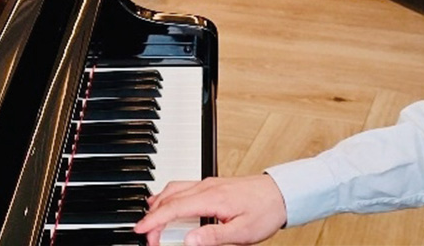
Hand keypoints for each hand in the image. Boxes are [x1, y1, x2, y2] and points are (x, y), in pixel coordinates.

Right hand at [135, 175, 286, 245]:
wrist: (283, 193)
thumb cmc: (266, 212)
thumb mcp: (242, 233)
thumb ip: (213, 237)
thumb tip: (188, 241)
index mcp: (212, 198)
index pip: (175, 208)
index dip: (154, 220)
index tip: (140, 230)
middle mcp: (207, 186)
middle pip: (170, 198)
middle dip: (154, 216)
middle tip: (147, 236)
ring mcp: (209, 183)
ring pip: (175, 189)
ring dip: (160, 204)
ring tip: (151, 220)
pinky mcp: (213, 185)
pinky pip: (184, 187)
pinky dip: (171, 196)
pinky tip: (169, 204)